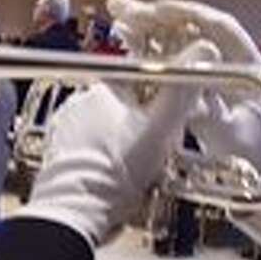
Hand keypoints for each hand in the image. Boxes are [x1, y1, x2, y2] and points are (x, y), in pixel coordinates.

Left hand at [11, 40, 214, 247]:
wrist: (77, 210)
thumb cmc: (117, 170)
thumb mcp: (161, 129)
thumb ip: (182, 91)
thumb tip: (202, 49)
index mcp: (105, 90)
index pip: (141, 84)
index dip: (161, 107)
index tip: (168, 129)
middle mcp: (80, 103)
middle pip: (125, 109)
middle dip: (143, 130)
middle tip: (154, 158)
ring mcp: (64, 129)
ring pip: (107, 132)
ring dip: (124, 148)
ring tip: (135, 175)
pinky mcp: (58, 156)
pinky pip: (90, 153)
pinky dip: (104, 164)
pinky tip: (114, 182)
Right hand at [110, 0, 260, 253]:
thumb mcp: (234, 140)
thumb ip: (210, 114)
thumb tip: (184, 91)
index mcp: (254, 70)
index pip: (220, 29)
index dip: (187, 14)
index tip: (154, 8)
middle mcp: (235, 69)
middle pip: (194, 33)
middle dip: (157, 19)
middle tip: (121, 8)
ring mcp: (218, 83)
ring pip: (182, 49)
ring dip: (150, 35)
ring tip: (118, 23)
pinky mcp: (203, 97)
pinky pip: (176, 70)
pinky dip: (151, 59)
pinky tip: (128, 51)